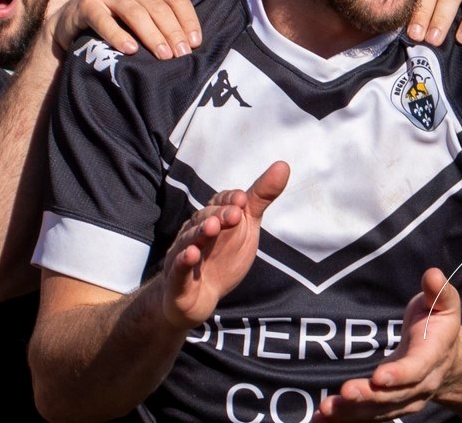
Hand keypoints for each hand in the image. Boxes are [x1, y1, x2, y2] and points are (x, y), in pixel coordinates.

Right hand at [51, 0, 200, 60]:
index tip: (196, 43)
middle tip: (182, 55)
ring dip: (152, 35)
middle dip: (172, 32)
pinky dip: (118, 35)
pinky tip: (131, 50)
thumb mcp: (141, 14)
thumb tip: (195, 34)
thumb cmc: (115, 21)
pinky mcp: (87, 5)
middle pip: (157, 7)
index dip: (188, 20)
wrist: (70, 20)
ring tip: (164, 56)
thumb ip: (165, 16)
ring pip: (135, 12)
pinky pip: (104, 21)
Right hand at [160, 161, 288, 327]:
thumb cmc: (223, 256)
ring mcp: (183, 255)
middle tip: (234, 215)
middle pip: (204, 219)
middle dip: (218, 215)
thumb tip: (284, 165)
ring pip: (189, 241)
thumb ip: (261, 197)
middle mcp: (194, 232)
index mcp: (210, 218)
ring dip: (200, 234)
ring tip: (212, 228)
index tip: (241, 199)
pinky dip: (183, 261)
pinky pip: (179, 269)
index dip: (228, 201)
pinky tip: (191, 255)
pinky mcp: (178, 280)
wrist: (199, 297)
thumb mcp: (246, 226)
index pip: (217, 204)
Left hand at [317, 268, 461, 419]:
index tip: (379, 376)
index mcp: (432, 357)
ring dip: (352, 412)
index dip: (399, 374)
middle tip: (345, 392)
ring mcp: (404, 399)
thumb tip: (432, 274)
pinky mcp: (388, 405)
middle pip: (393, 396)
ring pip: (378, 410)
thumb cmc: (438, 324)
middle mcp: (419, 385)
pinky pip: (368, 416)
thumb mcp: (444, 305)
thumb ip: (438, 292)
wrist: (449, 360)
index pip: (416, 369)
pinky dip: (347, 418)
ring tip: (326, 410)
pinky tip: (322, 419)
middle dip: (369, 396)